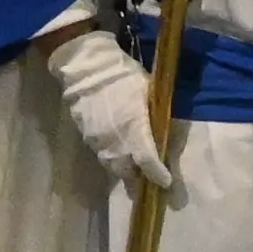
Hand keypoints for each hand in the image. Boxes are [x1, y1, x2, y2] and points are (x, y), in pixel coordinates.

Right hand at [45, 22, 177, 192]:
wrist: (88, 69)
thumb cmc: (124, 77)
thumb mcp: (148, 92)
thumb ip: (156, 116)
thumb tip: (164, 131)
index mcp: (135, 129)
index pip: (148, 161)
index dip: (158, 174)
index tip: (166, 182)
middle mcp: (116, 142)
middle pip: (128, 172)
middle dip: (139, 176)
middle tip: (148, 173)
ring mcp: (99, 142)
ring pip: (113, 166)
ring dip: (125, 168)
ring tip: (133, 164)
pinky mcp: (87, 138)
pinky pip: (102, 155)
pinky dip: (112, 156)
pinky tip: (117, 148)